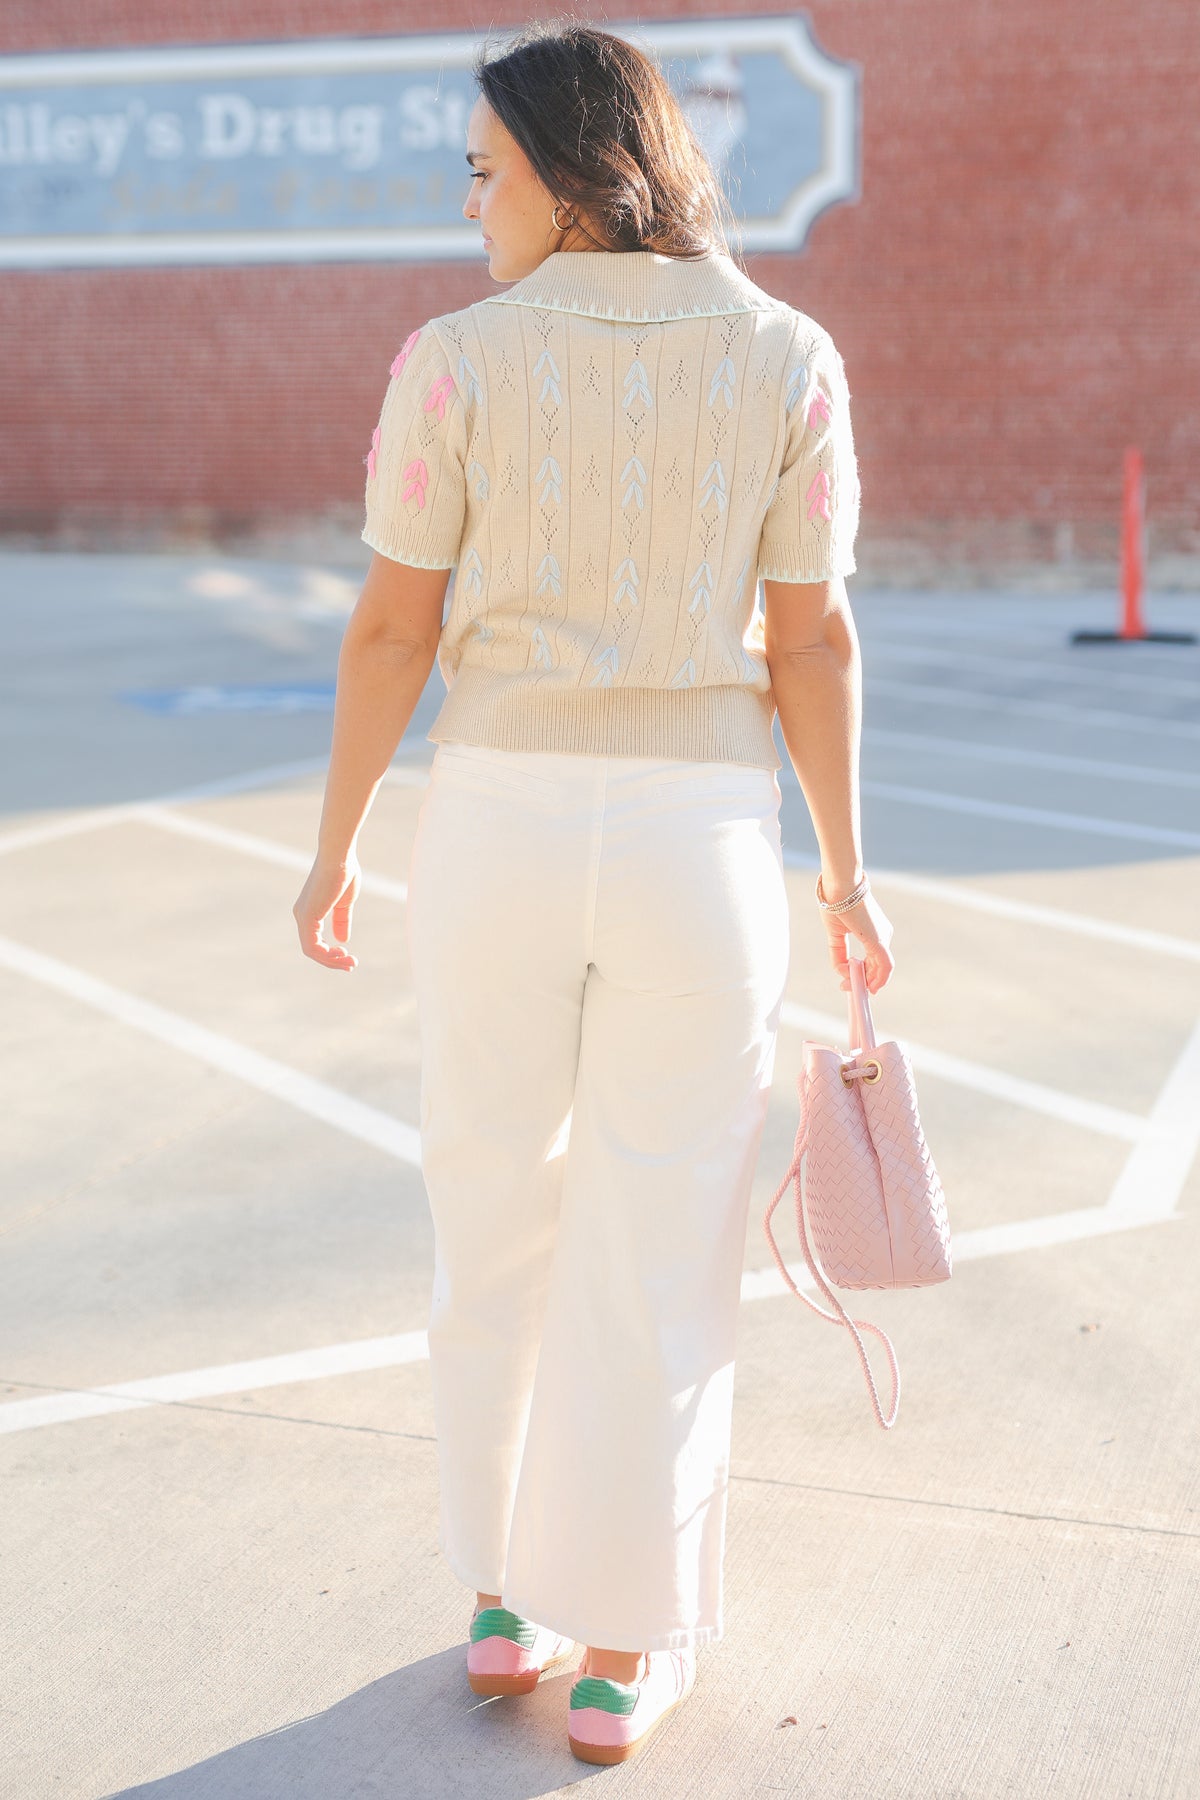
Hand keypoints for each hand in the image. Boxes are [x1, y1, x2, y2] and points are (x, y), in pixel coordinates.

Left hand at [293, 851, 361, 970]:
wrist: (339, 857)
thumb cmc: (343, 873)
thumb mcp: (344, 903)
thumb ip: (341, 921)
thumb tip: (343, 940)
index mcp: (309, 911)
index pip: (315, 941)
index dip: (330, 953)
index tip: (348, 954)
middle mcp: (301, 915)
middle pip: (312, 949)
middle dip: (332, 961)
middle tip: (352, 964)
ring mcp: (303, 916)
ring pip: (312, 951)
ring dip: (332, 961)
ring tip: (350, 962)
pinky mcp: (308, 916)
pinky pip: (312, 946)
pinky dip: (327, 955)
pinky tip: (342, 954)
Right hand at [819, 884, 894, 993]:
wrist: (840, 884)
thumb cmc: (836, 902)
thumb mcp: (835, 933)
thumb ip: (839, 953)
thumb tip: (841, 971)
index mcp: (874, 931)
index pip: (872, 959)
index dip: (861, 973)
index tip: (847, 980)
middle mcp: (883, 934)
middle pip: (878, 966)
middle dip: (862, 981)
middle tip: (845, 988)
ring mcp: (883, 937)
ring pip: (882, 969)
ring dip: (867, 982)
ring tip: (849, 986)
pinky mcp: (880, 941)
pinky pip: (884, 967)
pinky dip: (876, 980)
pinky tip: (863, 985)